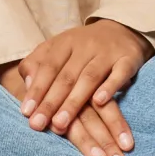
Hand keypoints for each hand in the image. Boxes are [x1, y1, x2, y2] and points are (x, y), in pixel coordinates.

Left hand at [0, 21, 148, 155]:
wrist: (122, 30)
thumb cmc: (82, 48)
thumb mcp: (57, 48)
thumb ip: (38, 64)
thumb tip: (27, 83)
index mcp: (65, 43)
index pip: (48, 68)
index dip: (37, 90)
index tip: (26, 113)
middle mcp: (85, 46)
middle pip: (66, 77)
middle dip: (51, 102)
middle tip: (38, 125)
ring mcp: (107, 52)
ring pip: (89, 78)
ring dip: (74, 102)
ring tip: (61, 124)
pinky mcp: (128, 59)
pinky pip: (119, 74)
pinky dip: (110, 88)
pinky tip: (99, 102)